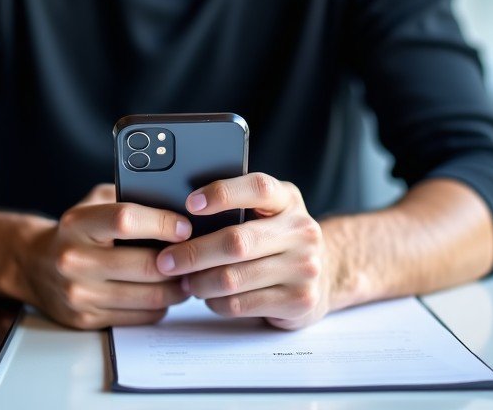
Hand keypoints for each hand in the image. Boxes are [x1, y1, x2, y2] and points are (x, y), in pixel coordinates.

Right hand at [20, 183, 192, 329]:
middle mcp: (76, 260)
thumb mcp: (93, 202)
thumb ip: (126, 197)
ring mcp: (80, 294)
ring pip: (147, 296)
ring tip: (188, 276)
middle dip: (180, 261)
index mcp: (78, 223)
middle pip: (144, 265)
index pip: (125, 220)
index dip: (161, 223)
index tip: (185, 226)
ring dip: (176, 288)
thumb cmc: (75, 230)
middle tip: (197, 255)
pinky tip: (165, 293)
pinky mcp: (87, 320)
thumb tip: (172, 201)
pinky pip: (138, 317)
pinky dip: (160, 306)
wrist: (35, 265)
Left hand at [155, 173, 329, 329]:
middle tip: (166, 259)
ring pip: (234, 278)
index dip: (222, 194)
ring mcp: (303, 267)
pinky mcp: (298, 301)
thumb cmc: (279, 237)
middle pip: (237, 241)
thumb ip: (239, 206)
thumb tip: (181, 214)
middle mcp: (301, 230)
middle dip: (194, 252)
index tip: (190, 204)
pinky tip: (208, 297)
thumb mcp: (269, 211)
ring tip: (184, 280)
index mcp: (288, 199)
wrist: (325, 273)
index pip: (257, 188)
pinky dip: (216, 302)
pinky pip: (242, 304)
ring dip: (200, 282)